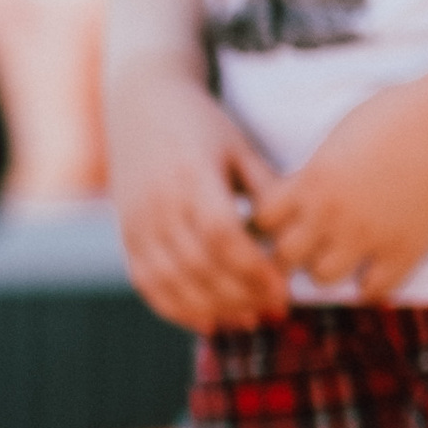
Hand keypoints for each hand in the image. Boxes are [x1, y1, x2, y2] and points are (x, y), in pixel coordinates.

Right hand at [105, 68, 290, 330]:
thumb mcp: (239, 147)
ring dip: (212, 309)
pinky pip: (148, 285)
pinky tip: (208, 322)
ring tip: (248, 320)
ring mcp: (137, 223)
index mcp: (192, 176)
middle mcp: (159, 204)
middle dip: (240, 295)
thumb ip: (266, 187)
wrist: (141, 105)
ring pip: (172, 282)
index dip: (252, 268)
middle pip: (198, 265)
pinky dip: (177, 310)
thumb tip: (300, 230)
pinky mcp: (127, 237)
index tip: (284, 288)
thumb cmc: (201, 126)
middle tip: (275, 310)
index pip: (220, 235)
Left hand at [249, 82, 427, 298]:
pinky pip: (372, 291)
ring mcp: (368, 236)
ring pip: (321, 278)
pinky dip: (369, 284)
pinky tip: (374, 267)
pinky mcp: (405, 251)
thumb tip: (295, 192)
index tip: (282, 216)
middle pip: (284, 256)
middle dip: (290, 250)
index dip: (268, 221)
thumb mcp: (339, 135)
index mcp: (312, 181)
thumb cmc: (399, 113)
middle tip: (307, 242)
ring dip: (325, 268)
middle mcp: (332, 214)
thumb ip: (314, 171)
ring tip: (340, 254)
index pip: (261, 220)